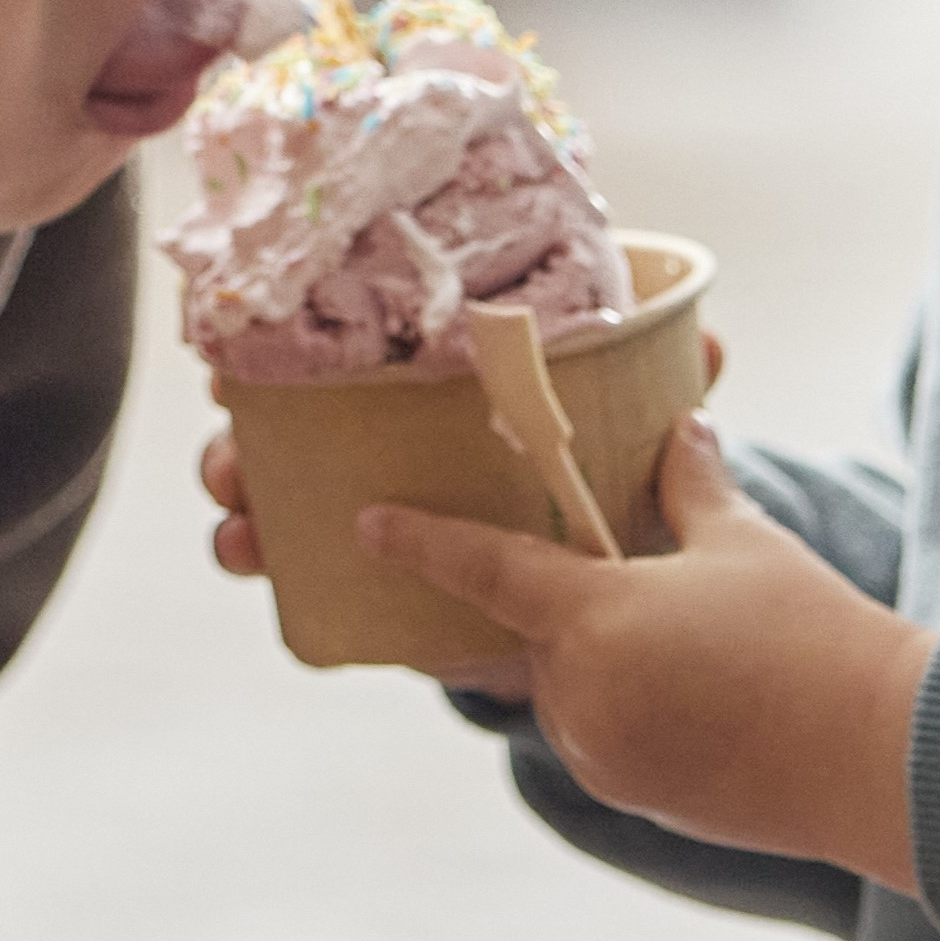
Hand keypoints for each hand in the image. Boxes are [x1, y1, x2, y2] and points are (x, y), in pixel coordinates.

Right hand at [193, 328, 719, 589]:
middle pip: (294, 426)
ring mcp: (382, 516)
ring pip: (289, 502)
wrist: (627, 582)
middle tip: (230, 457)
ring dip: (250, 509)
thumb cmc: (606, 463)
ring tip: (239, 533)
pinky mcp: (388, 588)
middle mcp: (392, 439)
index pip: (345, 354)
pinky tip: (262, 570)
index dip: (283, 351)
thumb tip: (709, 352)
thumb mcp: (628, 421)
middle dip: (245, 438)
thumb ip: (662, 384)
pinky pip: (316, 578)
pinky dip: (280, 573)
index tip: (243, 365)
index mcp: (435, 383)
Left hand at [361, 419, 925, 883]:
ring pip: (564, 689)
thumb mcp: (745, 543)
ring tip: (676, 638)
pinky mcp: (636, 797)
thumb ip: (691, 484)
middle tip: (601, 579)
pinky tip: (689, 688)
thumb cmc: (815, 637)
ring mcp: (603, 756)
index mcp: (592, 619)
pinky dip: (622, 703)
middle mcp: (580, 694)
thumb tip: (682, 425)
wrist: (882, 759)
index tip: (367, 526)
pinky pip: (599, 737)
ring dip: (592, 658)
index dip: (422, 544)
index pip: (484, 572)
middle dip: (555, 605)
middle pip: (529, 637)